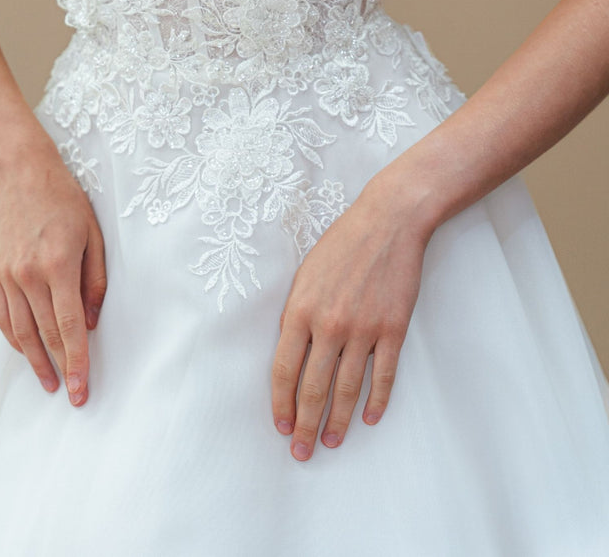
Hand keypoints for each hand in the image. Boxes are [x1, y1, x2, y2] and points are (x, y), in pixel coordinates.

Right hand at [0, 147, 107, 405]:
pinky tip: (27, 351)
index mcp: (58, 265)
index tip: (82, 390)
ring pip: (20, 332)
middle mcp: (28, 275)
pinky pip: (2, 316)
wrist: (23, 173)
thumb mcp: (94, 235)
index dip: (77, 361)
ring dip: (35, 361)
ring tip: (50, 381)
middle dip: (60, 369)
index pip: (69, 326)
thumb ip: (95, 281)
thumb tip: (92, 322)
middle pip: (44, 334)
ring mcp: (7, 275)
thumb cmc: (66, 200)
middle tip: (71, 395)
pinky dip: (14, 339)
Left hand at [272, 183, 428, 459]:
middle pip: (313, 388)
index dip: (281, 403)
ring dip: (339, 421)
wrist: (388, 222)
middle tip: (301, 453)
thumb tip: (291, 354)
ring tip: (332, 443)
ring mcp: (363, 328)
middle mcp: (329, 324)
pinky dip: (376, 400)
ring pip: (347, 389)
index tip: (280, 426)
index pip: (284, 370)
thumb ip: (297, 314)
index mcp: (301, 309)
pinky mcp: (393, 329)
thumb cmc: (342, 244)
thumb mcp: (305, 274)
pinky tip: (369, 419)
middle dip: (305, 425)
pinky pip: (383, 374)